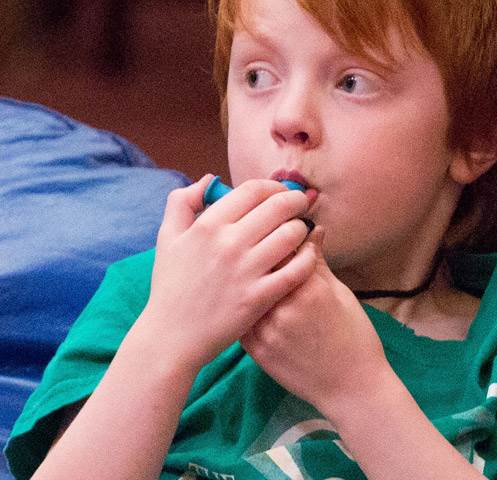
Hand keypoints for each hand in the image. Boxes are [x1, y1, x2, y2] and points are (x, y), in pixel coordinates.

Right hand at [137, 176, 315, 371]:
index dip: (275, 186)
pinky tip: (307, 255)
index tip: (281, 192)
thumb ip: (183, 201)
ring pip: (292, 234)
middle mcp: (228, 243)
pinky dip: (308, 257)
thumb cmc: (171, 285)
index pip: (254, 190)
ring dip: (303, 228)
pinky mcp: (259, 297)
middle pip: (279, 206)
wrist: (171, 337)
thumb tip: (209, 179)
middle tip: (302, 205)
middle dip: (297, 201)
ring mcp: (245, 270)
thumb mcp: (167, 237)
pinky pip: (298, 269)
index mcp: (208, 224)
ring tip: (301, 232)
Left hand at [241, 226, 391, 417]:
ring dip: (244, 276)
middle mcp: (282, 306)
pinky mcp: (255, 349)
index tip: (277, 224)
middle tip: (256, 240)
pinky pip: (240, 317)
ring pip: (244, 290)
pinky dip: (240, 303)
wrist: (350, 386)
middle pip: (258, 265)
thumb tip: (311, 229)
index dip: (278, 231)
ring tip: (244, 265)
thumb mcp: (340, 293)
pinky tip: (241, 295)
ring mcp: (266, 330)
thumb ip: (317, 262)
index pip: (282, 246)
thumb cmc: (353, 336)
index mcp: (309, 287)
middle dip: (257, 251)